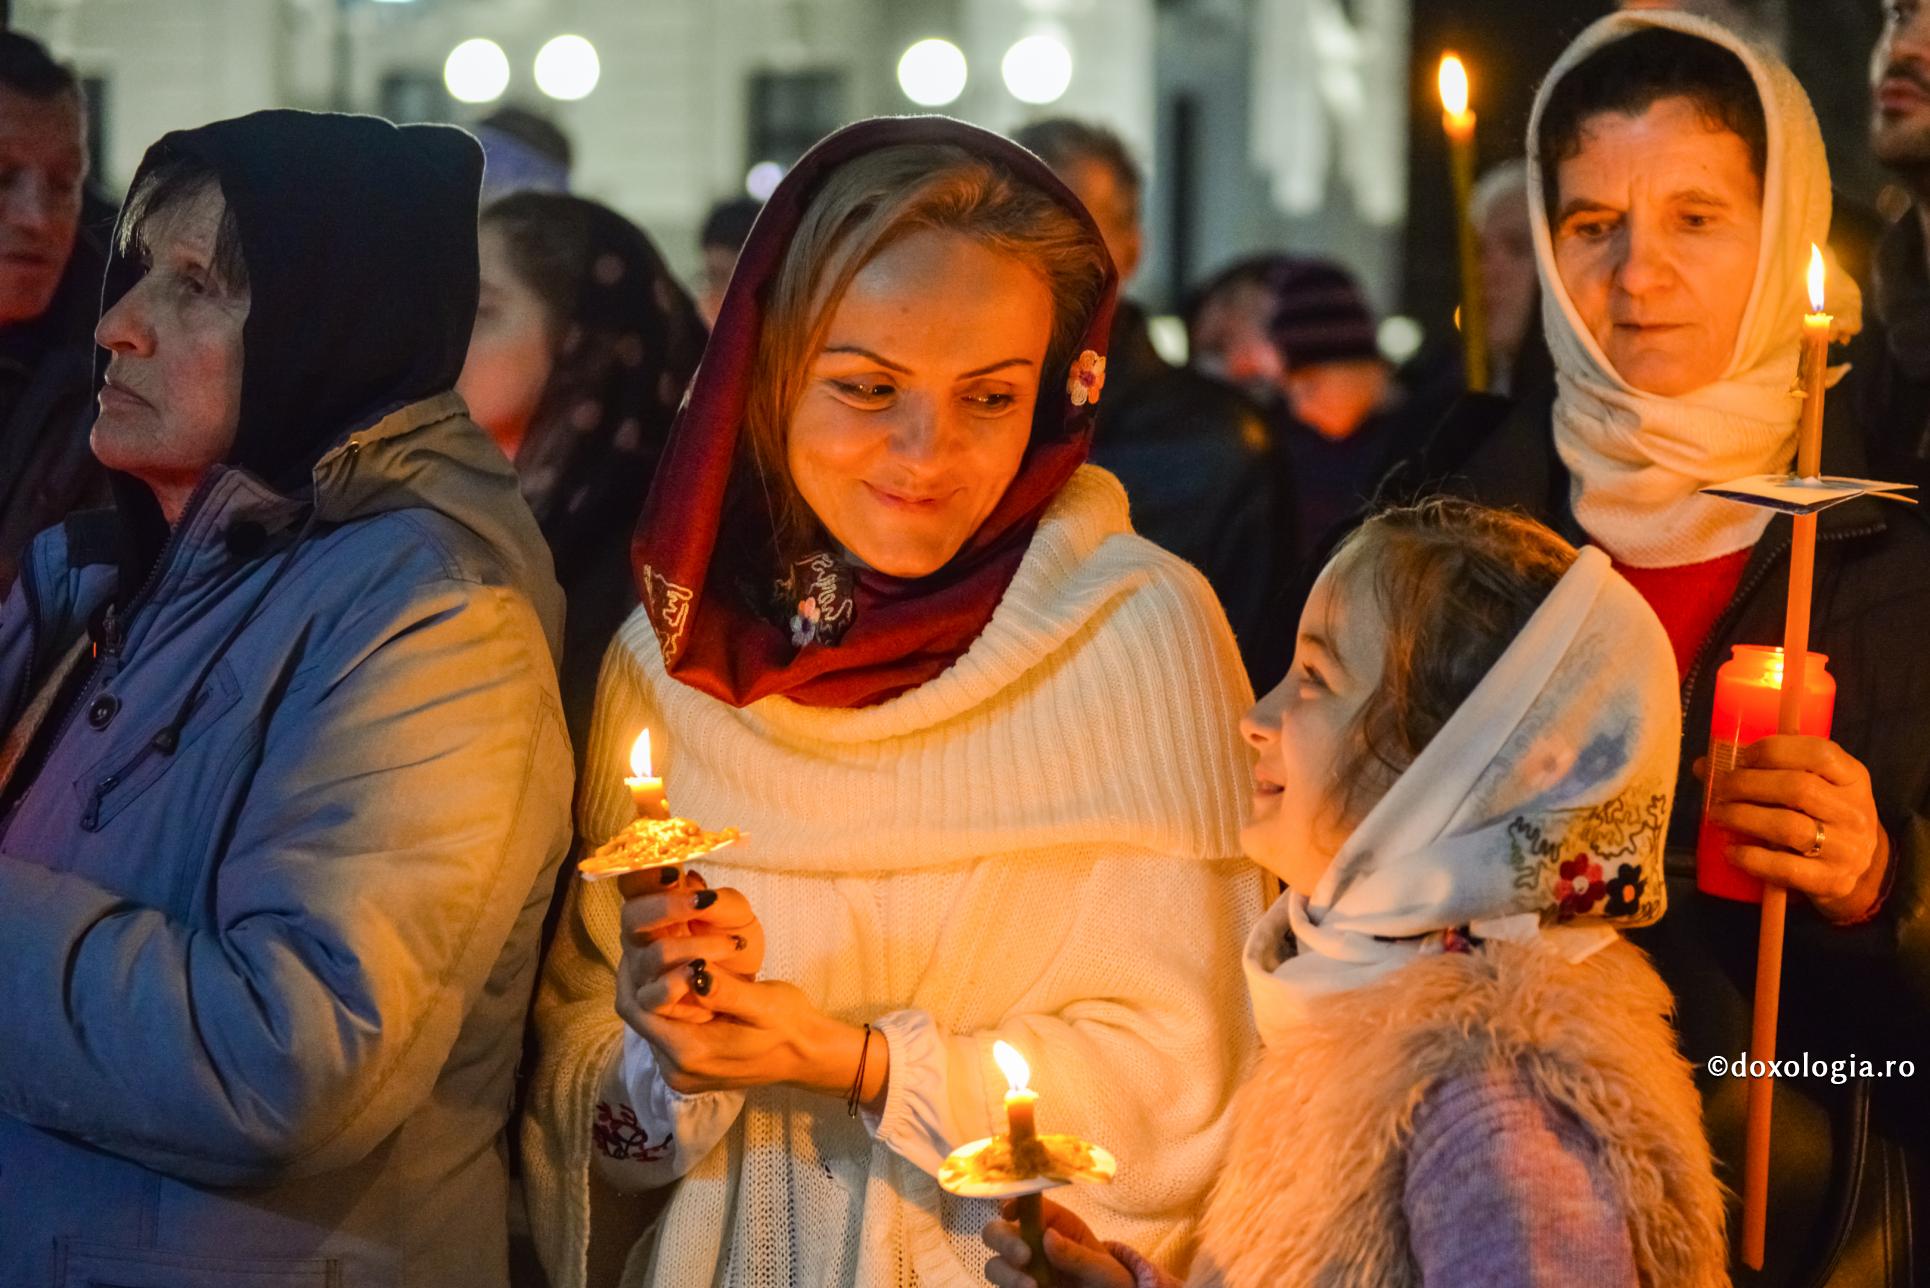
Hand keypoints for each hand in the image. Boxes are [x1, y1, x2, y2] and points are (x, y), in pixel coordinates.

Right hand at [615, 868, 762, 1027]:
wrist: (743, 989)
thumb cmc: (732, 942)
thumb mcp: (738, 917)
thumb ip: (719, 901)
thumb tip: (696, 887)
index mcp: (655, 905)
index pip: (633, 882)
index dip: (645, 874)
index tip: (672, 872)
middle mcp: (640, 936)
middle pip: (631, 915)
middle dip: (666, 907)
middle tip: (704, 902)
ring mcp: (639, 971)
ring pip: (654, 954)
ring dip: (697, 947)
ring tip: (731, 946)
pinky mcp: (645, 1005)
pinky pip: (654, 997)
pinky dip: (684, 984)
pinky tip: (704, 978)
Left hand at [630, 967, 884, 1101]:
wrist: (808, 1056)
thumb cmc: (789, 1026)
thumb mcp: (764, 1003)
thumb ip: (725, 991)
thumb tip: (691, 968)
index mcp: (691, 1052)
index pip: (637, 1010)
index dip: (633, 972)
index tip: (642, 940)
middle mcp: (677, 1070)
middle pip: (636, 1017)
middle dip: (637, 978)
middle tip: (646, 942)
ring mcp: (680, 1073)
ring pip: (647, 1024)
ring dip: (648, 990)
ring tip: (659, 957)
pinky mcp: (687, 1069)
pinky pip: (661, 1033)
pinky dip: (662, 1006)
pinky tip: (675, 982)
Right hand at [982, 1199, 1134, 1287]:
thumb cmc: (1108, 1281)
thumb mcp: (1103, 1269)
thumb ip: (1078, 1255)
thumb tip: (1048, 1237)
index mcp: (1054, 1225)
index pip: (1025, 1204)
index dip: (1012, 1202)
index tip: (1010, 1212)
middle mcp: (1032, 1244)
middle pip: (998, 1231)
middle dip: (1004, 1241)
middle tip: (1023, 1257)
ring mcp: (1023, 1271)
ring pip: (996, 1265)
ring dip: (1007, 1274)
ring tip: (1032, 1287)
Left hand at [1699, 735, 1889, 921]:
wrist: (1858, 870)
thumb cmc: (1821, 816)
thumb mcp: (1812, 786)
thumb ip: (1765, 770)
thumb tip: (1704, 765)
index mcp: (1853, 777)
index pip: (1819, 753)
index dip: (1774, 750)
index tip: (1743, 758)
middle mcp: (1856, 811)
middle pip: (1798, 788)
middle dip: (1747, 785)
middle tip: (1720, 789)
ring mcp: (1847, 849)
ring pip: (1789, 827)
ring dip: (1743, 818)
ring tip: (1717, 815)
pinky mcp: (1832, 881)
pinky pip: (1785, 868)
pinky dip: (1752, 858)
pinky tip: (1731, 851)